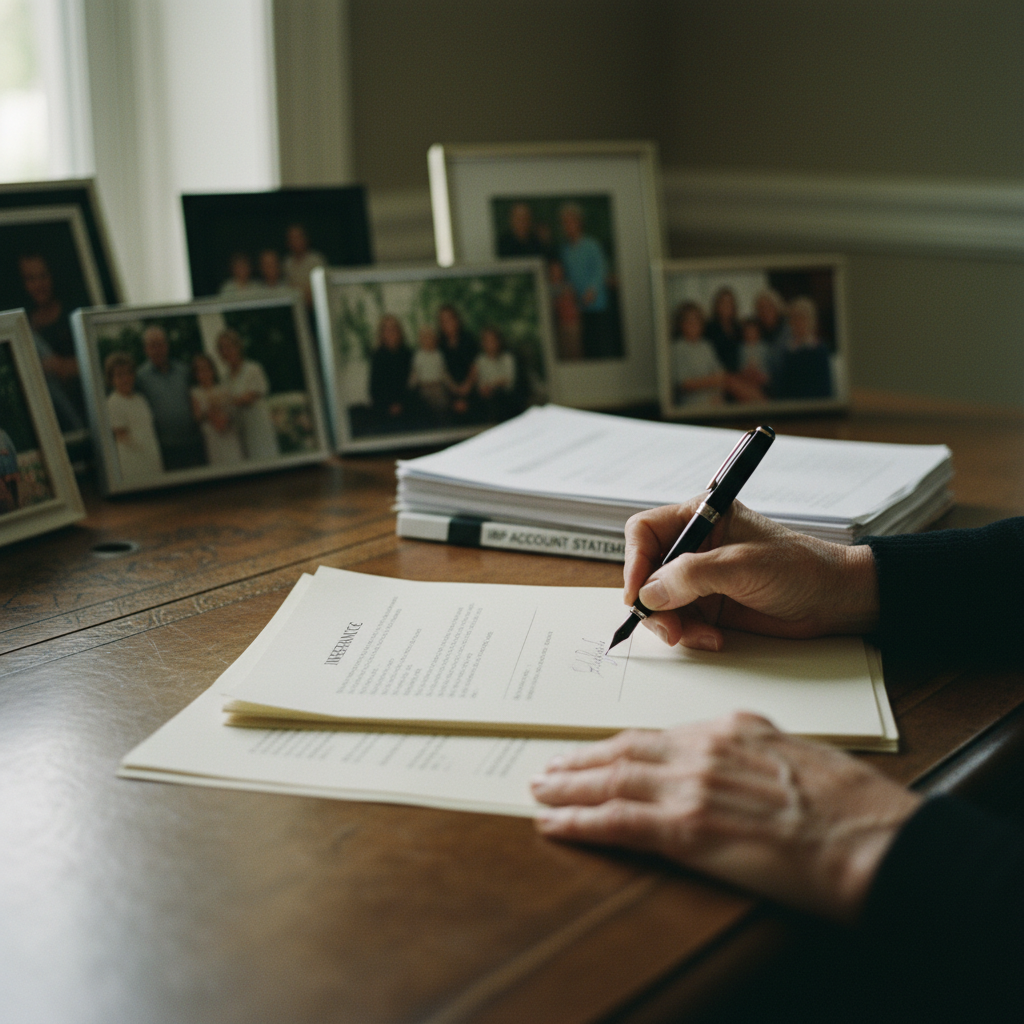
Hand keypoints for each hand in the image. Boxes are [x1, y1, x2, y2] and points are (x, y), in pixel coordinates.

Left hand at [532, 713, 920, 922]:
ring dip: (568, 787)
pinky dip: (579, 821)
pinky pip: (616, 822)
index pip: (656, 737)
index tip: (595, 752)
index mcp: (730, 730)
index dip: (618, 747)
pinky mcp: (686, 829)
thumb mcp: (797, 754)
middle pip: (623, 752)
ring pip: (610, 781)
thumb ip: (755, 750)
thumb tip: (735, 756)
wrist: (871, 839)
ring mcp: (691, 787)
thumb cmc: (849, 805)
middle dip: (581, 761)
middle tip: (550, 766)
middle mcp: (702, 750)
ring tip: (540, 789)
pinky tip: (554, 823)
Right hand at [625, 499, 878, 650]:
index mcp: (700, 516)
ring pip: (660, 602)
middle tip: (667, 627)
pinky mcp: (710, 605)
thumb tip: (649, 592)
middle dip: (652, 602)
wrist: (837, 600)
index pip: (645, 532)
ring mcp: (700, 577)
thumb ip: (691, 575)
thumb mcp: (742, 566)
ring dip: (672, 623)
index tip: (638, 593)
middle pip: (646, 572)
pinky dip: (690, 634)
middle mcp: (695, 545)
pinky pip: (680, 621)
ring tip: (698, 636)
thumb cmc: (801, 567)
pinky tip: (714, 638)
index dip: (634, 561)